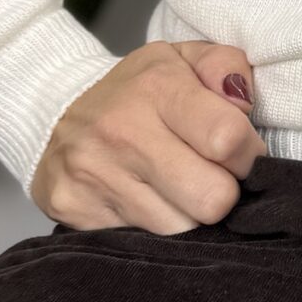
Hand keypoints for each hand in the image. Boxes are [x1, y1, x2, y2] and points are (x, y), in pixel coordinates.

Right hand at [29, 39, 264, 232]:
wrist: (54, 109)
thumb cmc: (139, 91)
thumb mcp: (184, 59)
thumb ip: (226, 67)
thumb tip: (243, 102)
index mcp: (157, 87)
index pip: (227, 139)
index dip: (248, 155)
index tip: (239, 154)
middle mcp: (121, 131)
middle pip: (211, 199)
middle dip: (223, 193)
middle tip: (210, 177)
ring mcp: (94, 174)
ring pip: (180, 229)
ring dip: (188, 214)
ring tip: (176, 188)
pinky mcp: (74, 209)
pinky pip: (143, 242)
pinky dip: (154, 227)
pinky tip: (146, 201)